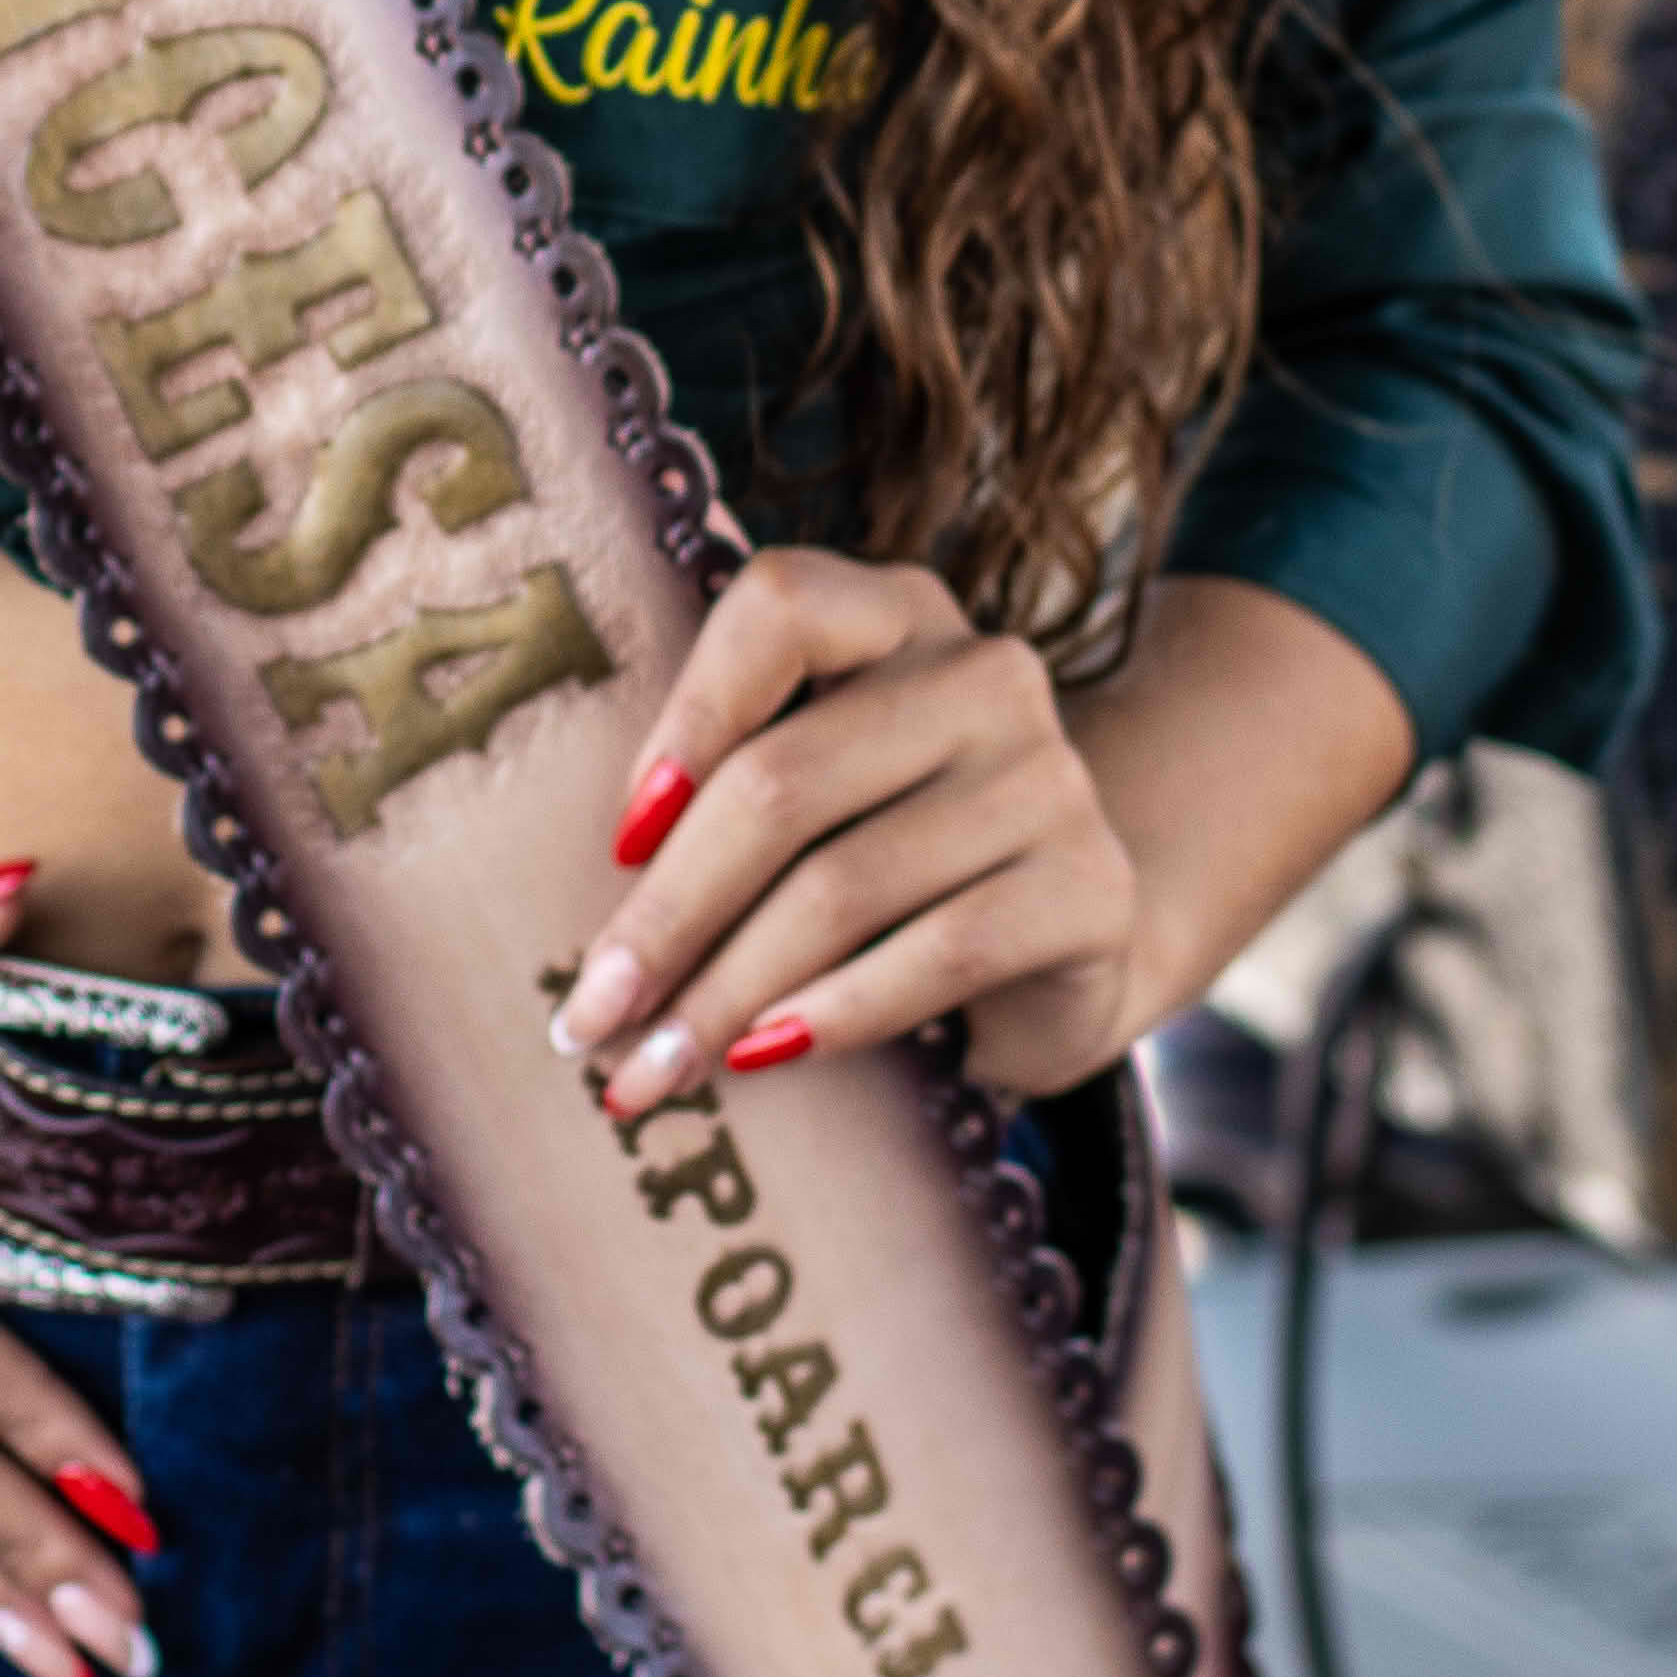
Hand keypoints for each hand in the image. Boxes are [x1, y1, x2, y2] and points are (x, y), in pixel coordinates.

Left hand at [547, 549, 1138, 1114]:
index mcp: (894, 611)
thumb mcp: (811, 792)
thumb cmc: (886, 854)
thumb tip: (586, 938)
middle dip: (668, 915)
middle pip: (786, 780)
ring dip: (728, 992)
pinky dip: (835, 1012)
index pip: (779, 607)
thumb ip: (722, 794)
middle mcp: (982, 671)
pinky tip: (765, 1056)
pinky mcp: (1090, 886)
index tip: (615, 842)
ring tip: (653, 1068)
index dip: (687, 718)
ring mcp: (1049, 775)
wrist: (1060, 942)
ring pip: (845, 884)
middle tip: (588, 1017)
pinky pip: (940, 951)